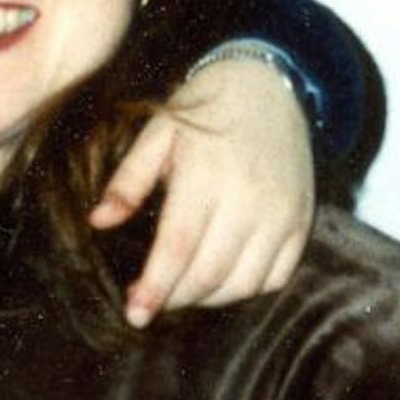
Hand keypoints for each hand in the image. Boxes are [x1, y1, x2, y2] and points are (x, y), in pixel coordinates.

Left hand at [89, 53, 313, 327]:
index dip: (156, 288)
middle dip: (174, 298)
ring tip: (180, 290)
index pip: (179, 249)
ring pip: (243, 284)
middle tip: (148, 302)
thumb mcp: (157, 133)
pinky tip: (218, 280)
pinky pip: (275, 277)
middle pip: (210, 274)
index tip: (134, 314)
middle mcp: (249, 200)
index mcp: (206, 176)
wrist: (270, 85)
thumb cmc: (204, 107)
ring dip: (207, 299)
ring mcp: (281, 214)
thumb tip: (97, 223)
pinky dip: (245, 289)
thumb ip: (128, 180)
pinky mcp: (302, 222)